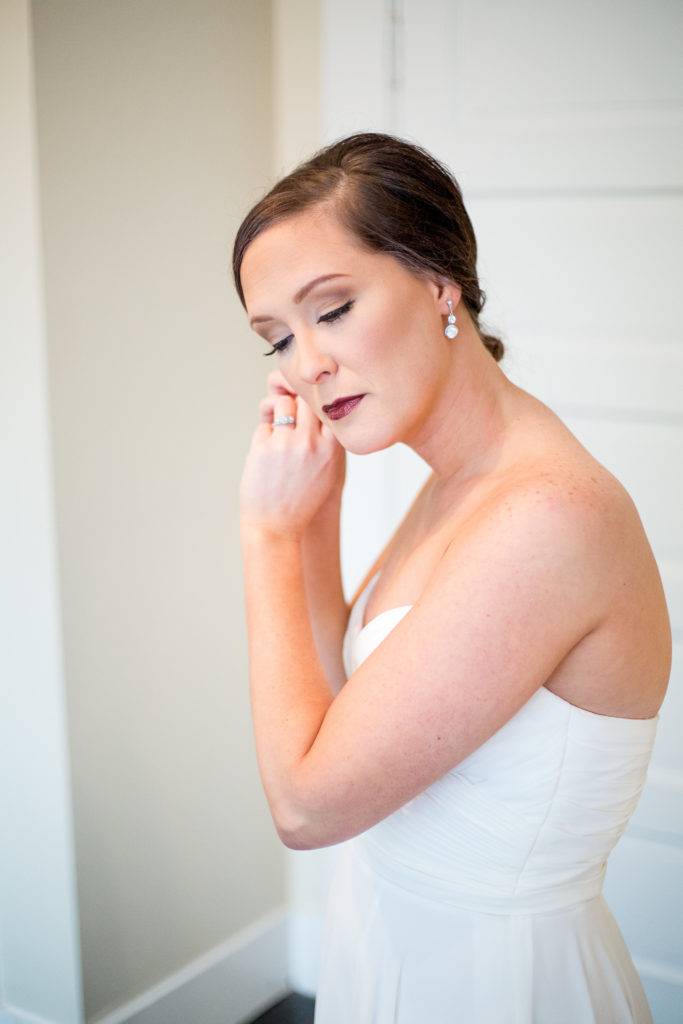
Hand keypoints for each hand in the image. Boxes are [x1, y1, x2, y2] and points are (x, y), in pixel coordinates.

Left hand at [240, 372, 345, 538]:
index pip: (330, 406)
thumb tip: (315, 406)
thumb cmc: (301, 500)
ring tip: (277, 433)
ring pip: (283, 404)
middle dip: (298, 404)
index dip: (320, 405)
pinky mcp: (263, 447)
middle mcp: (311, 442)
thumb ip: (326, 441)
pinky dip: (265, 436)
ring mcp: (286, 443)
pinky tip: (266, 455)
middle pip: (306, 399)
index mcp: (332, 448)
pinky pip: (265, 425)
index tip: (311, 414)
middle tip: (292, 420)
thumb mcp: (327, 472)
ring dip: (278, 414)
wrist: (276, 527)